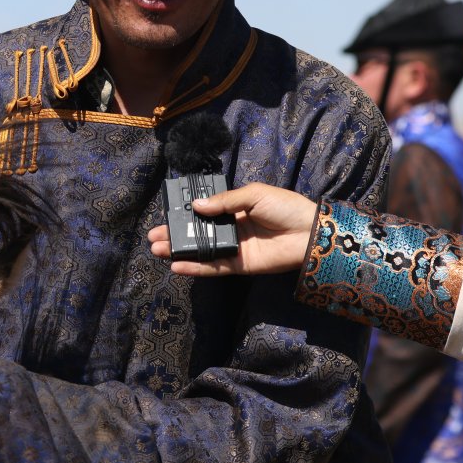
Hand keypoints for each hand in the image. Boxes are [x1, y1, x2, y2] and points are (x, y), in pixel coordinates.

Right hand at [147, 183, 318, 275]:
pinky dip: (196, 267)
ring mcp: (235, 248)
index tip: (166, 215)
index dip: (185, 214)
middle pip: (198, 233)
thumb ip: (224, 201)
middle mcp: (232, 229)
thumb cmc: (285, 207)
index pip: (204, 212)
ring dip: (180, 251)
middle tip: (154, 237)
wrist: (309, 231)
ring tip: (158, 250)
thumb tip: (196, 206)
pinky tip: (178, 266)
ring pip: (202, 251)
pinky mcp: (240, 266)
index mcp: (235, 209)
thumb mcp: (253, 194)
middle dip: (175, 234)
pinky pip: (214, 267)